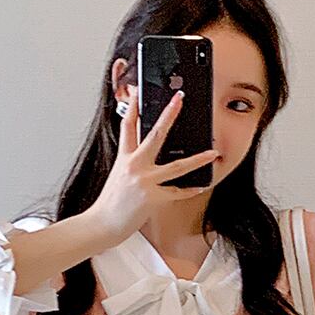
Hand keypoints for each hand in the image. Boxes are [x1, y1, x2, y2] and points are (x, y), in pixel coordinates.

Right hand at [86, 85, 219, 248]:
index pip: (127, 124)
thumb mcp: (117, 176)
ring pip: (177, 167)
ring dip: (198, 159)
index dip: (134, 106)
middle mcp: (135, 165)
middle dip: (169, 114)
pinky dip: (190, 190)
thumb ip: (130, 162)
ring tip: (213, 152)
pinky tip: (201, 186)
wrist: (102, 224)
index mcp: (124, 157)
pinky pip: (177, 192)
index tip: (140, 91)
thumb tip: (142, 154)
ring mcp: (145, 181)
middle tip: (180, 99)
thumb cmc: (110, 203)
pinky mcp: (153, 198)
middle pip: (156, 134)